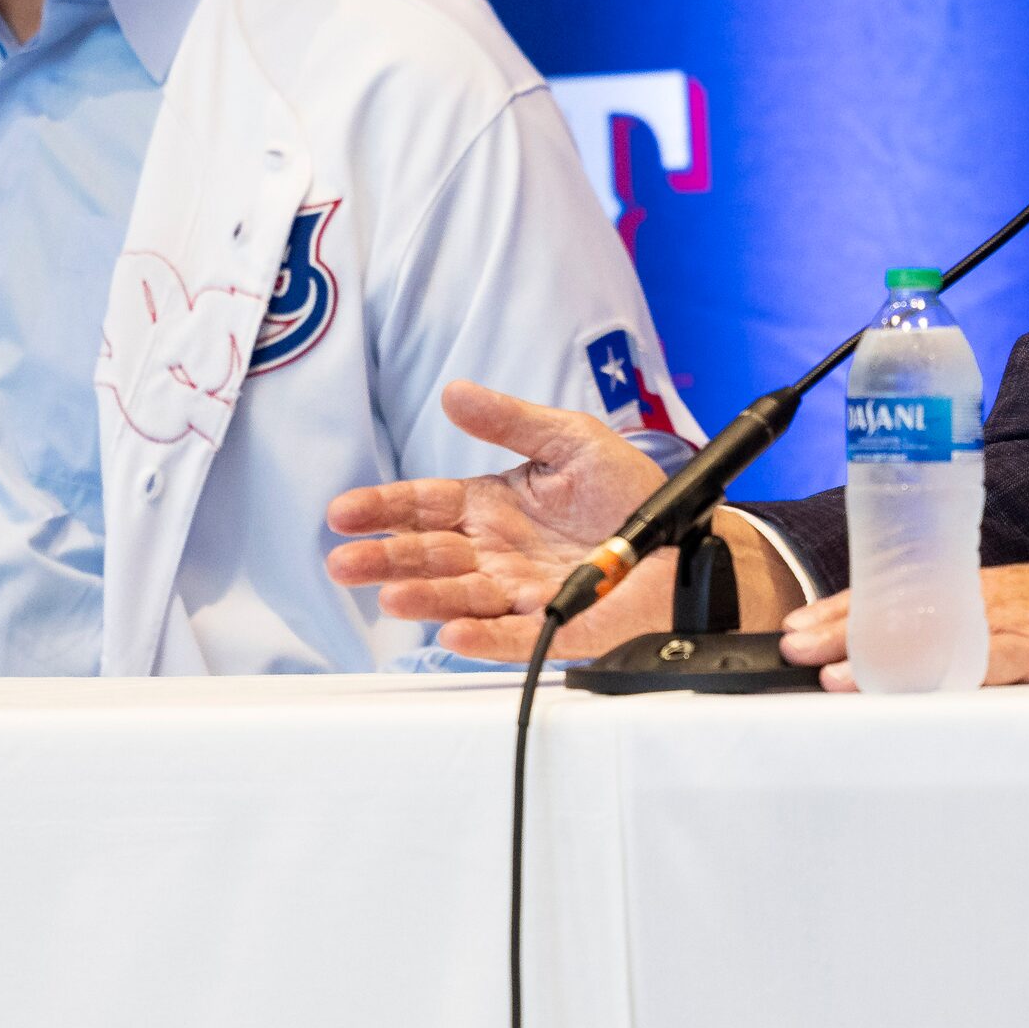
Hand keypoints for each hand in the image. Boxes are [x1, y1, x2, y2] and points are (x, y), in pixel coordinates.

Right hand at [325, 379, 671, 660]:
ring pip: (462, 597)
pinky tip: (454, 631)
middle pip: (430, 557)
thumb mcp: (570, 440)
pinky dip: (484, 636)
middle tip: (343, 561)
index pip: (425, 506)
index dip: (383, 508)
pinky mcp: (558, 625)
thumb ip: (511, 421)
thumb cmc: (628, 492)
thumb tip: (453, 391)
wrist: (686, 535)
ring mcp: (523, 592)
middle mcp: (497, 553)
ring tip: (390, 597)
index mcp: (492, 507)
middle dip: (385, 560)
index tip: (342, 512)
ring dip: (425, 599)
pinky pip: (515, 634)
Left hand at [779, 542, 1028, 688]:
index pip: (896, 593)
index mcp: (974, 587)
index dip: (844, 608)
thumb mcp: (1018, 614)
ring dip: (876, 652)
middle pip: (899, 607)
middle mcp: (982, 595)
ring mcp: (1008, 620)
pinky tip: (909, 687)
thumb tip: (912, 655)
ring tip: (829, 672)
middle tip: (792, 644)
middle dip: (840, 626)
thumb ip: (971, 629)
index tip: (799, 624)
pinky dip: (940, 674)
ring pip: (929, 632)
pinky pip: (980, 661)